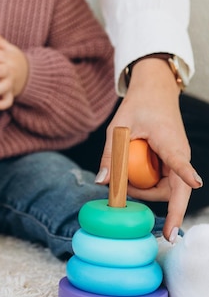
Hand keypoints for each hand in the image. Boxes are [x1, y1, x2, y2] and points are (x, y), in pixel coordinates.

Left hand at [96, 58, 202, 240]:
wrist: (155, 92)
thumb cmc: (138, 106)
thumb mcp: (118, 128)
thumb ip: (110, 155)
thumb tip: (101, 183)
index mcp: (169, 141)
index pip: (179, 160)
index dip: (185, 173)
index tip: (194, 182)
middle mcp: (180, 154)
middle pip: (176, 191)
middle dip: (158, 204)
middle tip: (132, 203)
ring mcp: (178, 160)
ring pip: (167, 190)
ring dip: (145, 192)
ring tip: (123, 180)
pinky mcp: (172, 162)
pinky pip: (162, 183)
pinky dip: (146, 184)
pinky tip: (130, 179)